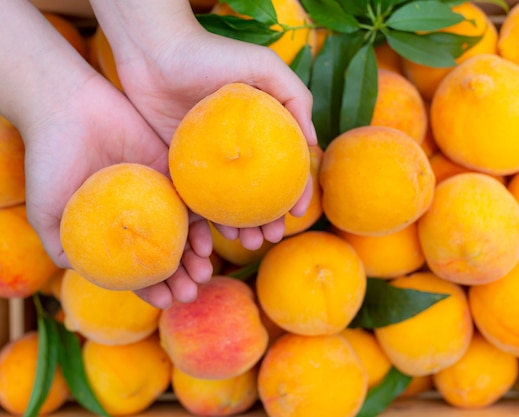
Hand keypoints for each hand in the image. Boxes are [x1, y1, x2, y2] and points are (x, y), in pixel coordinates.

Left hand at [90, 0, 316, 250]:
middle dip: (268, 220)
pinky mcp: (180, 166)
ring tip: (247, 244)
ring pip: (229, 203)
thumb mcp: (266, 68)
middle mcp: (238, 149)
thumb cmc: (214, 54)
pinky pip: (197, 200)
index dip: (296, 193)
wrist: (157, 53)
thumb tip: (315, 144)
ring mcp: (209, 160)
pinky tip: (214, 236)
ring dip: (241, 227)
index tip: (297, 214)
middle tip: (270, 239)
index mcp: (262, 129)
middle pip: (258, 193)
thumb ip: (297, 99)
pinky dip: (207, 221)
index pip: (285, 168)